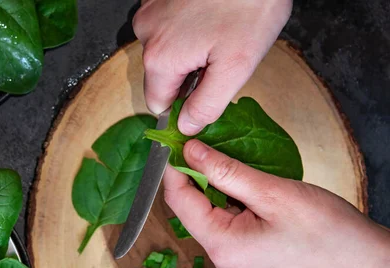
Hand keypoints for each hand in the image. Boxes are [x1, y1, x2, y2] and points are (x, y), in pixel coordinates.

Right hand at [133, 0, 292, 133]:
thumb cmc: (250, 6)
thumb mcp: (236, 67)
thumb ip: (206, 106)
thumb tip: (186, 127)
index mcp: (161, 58)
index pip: (158, 105)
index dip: (183, 106)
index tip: (207, 94)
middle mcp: (147, 34)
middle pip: (161, 77)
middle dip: (188, 76)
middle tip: (219, 58)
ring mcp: (149, 12)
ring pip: (164, 52)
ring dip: (187, 53)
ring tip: (217, 34)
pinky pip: (166, 29)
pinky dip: (185, 30)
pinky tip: (208, 19)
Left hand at [164, 140, 389, 267]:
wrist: (363, 261)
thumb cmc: (326, 231)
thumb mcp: (272, 193)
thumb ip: (226, 171)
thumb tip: (190, 150)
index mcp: (220, 244)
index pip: (179, 200)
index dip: (174, 167)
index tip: (176, 137)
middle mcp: (220, 254)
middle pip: (190, 206)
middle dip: (192, 171)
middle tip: (201, 138)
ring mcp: (233, 254)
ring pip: (208, 209)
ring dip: (212, 181)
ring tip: (220, 151)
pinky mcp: (247, 249)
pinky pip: (225, 216)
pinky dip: (228, 194)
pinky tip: (238, 174)